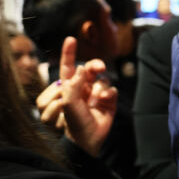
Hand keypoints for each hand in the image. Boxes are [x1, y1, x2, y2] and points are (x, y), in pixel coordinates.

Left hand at [38, 37, 117, 155]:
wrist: (87, 140)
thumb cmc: (73, 123)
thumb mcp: (68, 103)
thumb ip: (73, 84)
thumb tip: (83, 68)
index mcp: (69, 88)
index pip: (68, 67)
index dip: (69, 53)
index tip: (71, 39)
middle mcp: (83, 88)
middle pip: (90, 70)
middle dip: (95, 66)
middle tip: (100, 67)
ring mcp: (96, 94)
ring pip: (102, 80)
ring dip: (98, 89)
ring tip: (94, 101)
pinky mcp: (109, 101)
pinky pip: (111, 90)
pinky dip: (107, 94)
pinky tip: (102, 102)